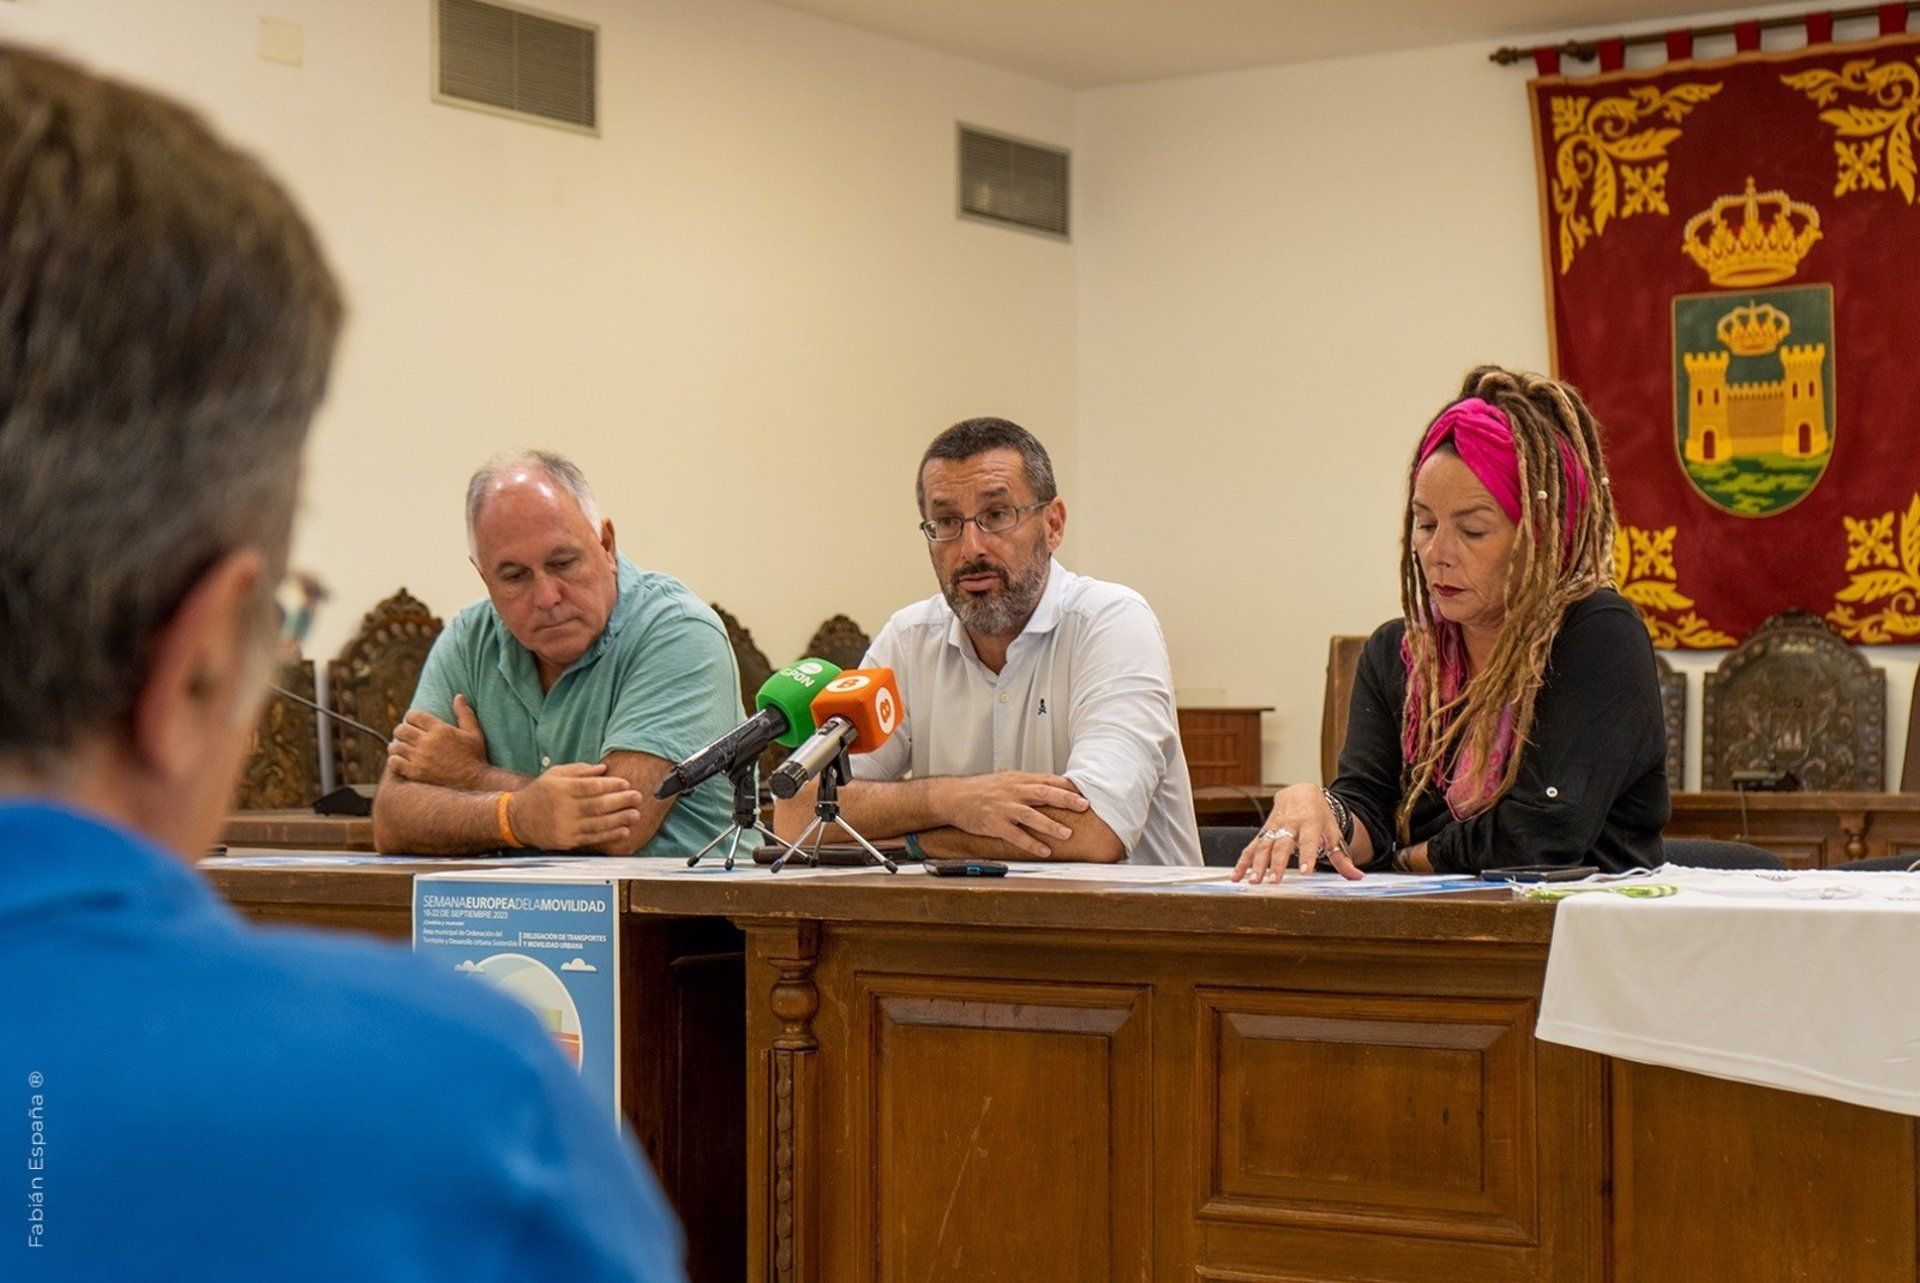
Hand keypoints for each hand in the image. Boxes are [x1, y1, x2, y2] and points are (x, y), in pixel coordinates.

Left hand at [389, 694, 488, 787]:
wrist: (474, 782)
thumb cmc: (475, 756)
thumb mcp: (474, 732)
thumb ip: (464, 713)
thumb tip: (458, 696)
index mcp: (440, 730)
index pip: (414, 716)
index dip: (410, 717)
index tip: (413, 722)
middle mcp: (427, 742)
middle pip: (401, 730)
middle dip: (401, 730)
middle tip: (405, 735)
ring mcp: (420, 758)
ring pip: (395, 746)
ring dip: (396, 746)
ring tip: (401, 748)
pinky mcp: (415, 773)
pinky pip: (394, 763)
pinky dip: (394, 760)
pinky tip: (400, 761)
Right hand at [509, 763, 645, 850]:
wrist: (518, 819)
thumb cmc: (540, 793)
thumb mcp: (554, 775)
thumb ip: (579, 770)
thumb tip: (603, 768)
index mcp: (561, 789)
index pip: (591, 787)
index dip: (611, 785)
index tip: (626, 783)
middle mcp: (563, 808)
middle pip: (597, 805)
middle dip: (620, 801)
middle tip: (638, 797)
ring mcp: (565, 827)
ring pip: (597, 823)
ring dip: (619, 820)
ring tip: (636, 815)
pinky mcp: (567, 841)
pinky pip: (592, 838)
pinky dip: (609, 835)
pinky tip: (623, 831)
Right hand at [939, 773, 1088, 858]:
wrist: (954, 797)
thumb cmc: (982, 790)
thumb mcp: (1006, 780)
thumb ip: (1028, 785)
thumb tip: (1053, 788)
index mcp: (1018, 779)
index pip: (1047, 780)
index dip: (1067, 786)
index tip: (1084, 791)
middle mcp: (1013, 791)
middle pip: (1043, 793)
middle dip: (1065, 799)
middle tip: (1084, 806)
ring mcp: (1003, 808)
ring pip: (1031, 815)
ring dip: (1050, 825)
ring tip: (1067, 834)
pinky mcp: (994, 824)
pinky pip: (1015, 835)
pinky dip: (1031, 843)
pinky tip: (1044, 850)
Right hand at [1232, 783, 1359, 883]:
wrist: (1300, 792)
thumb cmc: (1319, 816)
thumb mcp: (1332, 832)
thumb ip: (1342, 857)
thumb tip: (1357, 877)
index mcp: (1310, 822)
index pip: (1309, 841)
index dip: (1307, 856)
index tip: (1305, 872)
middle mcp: (1290, 824)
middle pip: (1282, 844)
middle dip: (1277, 863)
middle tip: (1274, 880)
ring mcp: (1274, 827)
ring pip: (1264, 845)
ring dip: (1257, 864)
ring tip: (1254, 881)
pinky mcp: (1263, 832)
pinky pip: (1250, 847)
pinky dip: (1242, 862)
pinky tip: (1237, 877)